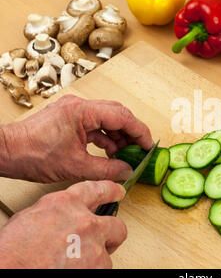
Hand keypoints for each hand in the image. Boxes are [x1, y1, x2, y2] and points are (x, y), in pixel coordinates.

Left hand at [0, 95, 152, 182]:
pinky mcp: (70, 118)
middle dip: (131, 133)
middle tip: (140, 150)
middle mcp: (80, 106)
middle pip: (118, 114)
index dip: (139, 131)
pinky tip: (110, 153)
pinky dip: (105, 138)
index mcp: (82, 111)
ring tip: (125, 156)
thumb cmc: (32, 154)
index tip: (148, 145)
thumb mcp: (75, 166)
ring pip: (108, 119)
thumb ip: (106, 169)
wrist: (5, 151)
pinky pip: (96, 125)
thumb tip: (127, 171)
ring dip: (119, 136)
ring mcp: (74, 111)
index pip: (122, 116)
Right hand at [0, 180, 126, 268]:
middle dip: (112, 233)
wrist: (11, 270)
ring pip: (108, 251)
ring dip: (96, 258)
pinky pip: (103, 268)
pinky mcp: (98, 264)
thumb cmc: (11, 252)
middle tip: (105, 240)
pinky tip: (76, 270)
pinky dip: (92, 270)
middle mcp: (85, 221)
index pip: (97, 189)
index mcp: (65, 204)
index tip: (117, 192)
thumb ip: (54, 212)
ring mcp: (94, 244)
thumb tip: (62, 217)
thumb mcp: (29, 218)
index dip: (110, 191)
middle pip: (116, 224)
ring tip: (77, 264)